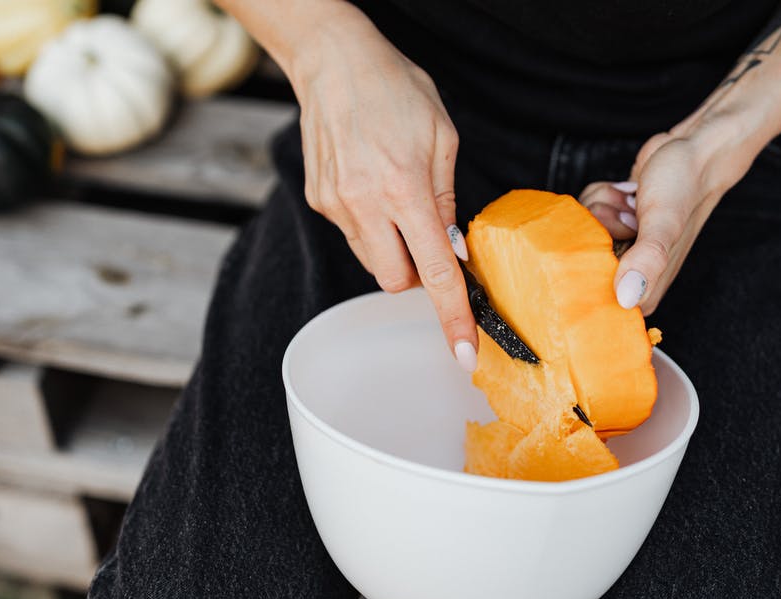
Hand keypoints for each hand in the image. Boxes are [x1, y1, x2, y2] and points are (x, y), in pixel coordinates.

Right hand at [287, 4, 476, 369]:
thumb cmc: (395, 89)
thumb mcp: (442, 137)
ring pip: (371, 260)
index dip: (451, 317)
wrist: (332, 61)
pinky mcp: (318, 200)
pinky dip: (370, 225)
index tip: (462, 353)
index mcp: (405, 189)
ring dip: (392, 249)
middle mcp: (365, 204)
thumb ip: (447, 198)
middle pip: (394, 280)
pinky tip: (371, 184)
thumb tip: (452, 247)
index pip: (434, 272)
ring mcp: (336, 205)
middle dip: (416, 276)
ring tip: (396, 200)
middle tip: (429, 245)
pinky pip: (352, 234)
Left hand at [579, 118, 754, 314]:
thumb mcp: (664, 224)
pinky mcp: (614, 223)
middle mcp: (630, 274)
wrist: (692, 151)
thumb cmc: (684, 187)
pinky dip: (602, 196)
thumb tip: (626, 299)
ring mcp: (621, 248)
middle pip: (581, 263)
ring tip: (632, 200)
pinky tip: (626, 192)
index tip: (615, 241)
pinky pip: (586, 213)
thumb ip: (647, 260)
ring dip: (603, 206)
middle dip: (600, 228)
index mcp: (645, 290)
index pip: (595, 298)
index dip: (595, 266)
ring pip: (582, 233)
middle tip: (629, 214)